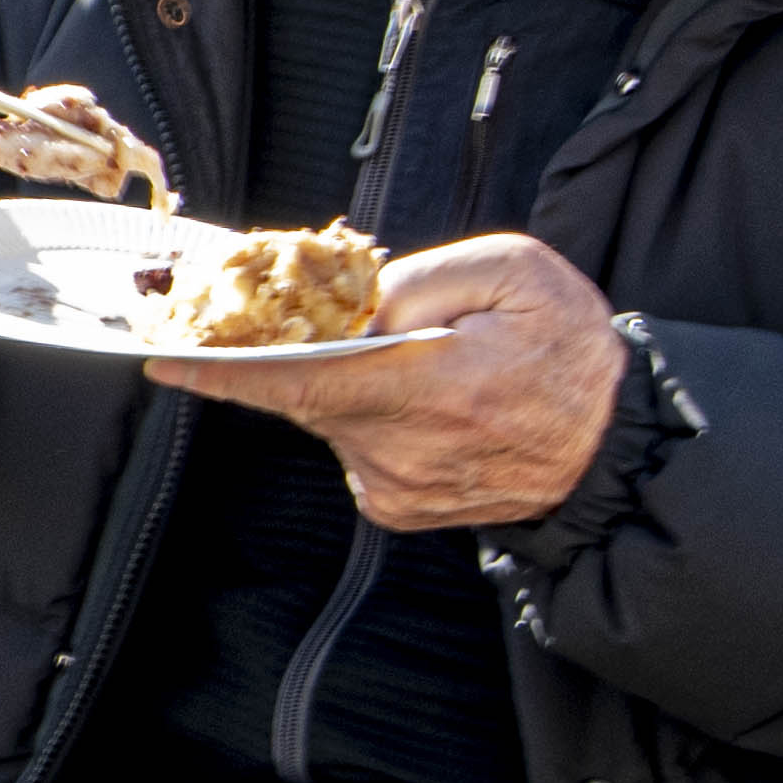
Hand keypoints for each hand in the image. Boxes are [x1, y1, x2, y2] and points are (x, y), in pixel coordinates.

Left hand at [147, 236, 625, 531]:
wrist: (617, 448)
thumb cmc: (570, 350)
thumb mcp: (514, 274)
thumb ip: (420, 279)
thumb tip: (348, 303)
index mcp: (432, 385)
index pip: (303, 379)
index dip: (226, 370)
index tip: (166, 359)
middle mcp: (405, 447)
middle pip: (306, 394)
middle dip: (284, 354)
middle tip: (279, 320)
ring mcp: (398, 486)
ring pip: (330, 419)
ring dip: (343, 384)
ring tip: (412, 365)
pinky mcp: (398, 508)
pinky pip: (353, 448)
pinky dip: (367, 418)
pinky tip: (424, 406)